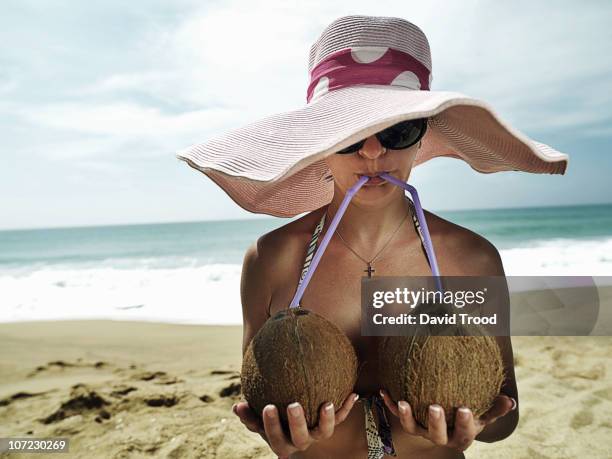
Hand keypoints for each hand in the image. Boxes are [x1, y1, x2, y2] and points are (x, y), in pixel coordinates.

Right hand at [232, 393, 358, 457]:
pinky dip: (347, 408)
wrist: (295, 419)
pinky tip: (353, 394)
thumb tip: (237, 406)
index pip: (275, 437)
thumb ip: (249, 413)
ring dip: (326, 420)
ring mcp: (316, 434)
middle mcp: (300, 441)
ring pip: (323, 433)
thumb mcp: (259, 417)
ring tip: (327, 404)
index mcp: (281, 441)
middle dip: (296, 423)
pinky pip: (341, 418)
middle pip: (300, 438)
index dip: (270, 426)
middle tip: (293, 405)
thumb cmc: (273, 416)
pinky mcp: (329, 425)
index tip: (268, 407)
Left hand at [379, 389, 515, 451]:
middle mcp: (440, 437)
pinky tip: (384, 392)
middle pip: (437, 434)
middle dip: (435, 422)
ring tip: (403, 402)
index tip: (464, 408)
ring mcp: (423, 431)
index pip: (464, 433)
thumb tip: (510, 401)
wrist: (447, 422)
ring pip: (413, 428)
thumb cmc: (467, 415)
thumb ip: (495, 408)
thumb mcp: (483, 414)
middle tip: (434, 406)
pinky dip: (390, 404)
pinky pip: (397, 415)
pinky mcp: (409, 423)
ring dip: (406, 416)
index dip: (463, 423)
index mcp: (460, 436)